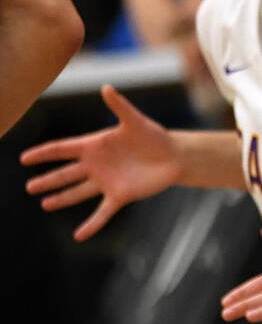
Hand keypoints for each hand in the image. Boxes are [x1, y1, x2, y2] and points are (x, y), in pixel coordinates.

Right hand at [22, 85, 182, 239]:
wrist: (174, 156)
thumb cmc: (154, 136)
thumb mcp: (135, 121)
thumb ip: (119, 106)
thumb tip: (106, 87)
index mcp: (94, 145)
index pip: (63, 149)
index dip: (44, 153)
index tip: (25, 158)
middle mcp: (96, 165)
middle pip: (66, 173)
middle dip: (48, 180)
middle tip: (29, 187)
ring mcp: (106, 181)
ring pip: (78, 192)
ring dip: (62, 199)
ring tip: (45, 204)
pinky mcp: (120, 195)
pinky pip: (102, 212)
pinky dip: (92, 224)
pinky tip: (79, 235)